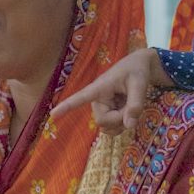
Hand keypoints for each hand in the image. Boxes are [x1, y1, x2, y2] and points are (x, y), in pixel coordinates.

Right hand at [52, 48, 169, 133]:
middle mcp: (98, 99)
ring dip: (122, 123)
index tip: (52, 115)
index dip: (67, 107)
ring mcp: (103, 107)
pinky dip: (123, 124)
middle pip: (102, 121)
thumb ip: (136, 104)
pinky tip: (129, 113)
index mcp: (100, 87)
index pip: (80, 97)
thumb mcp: (140, 84)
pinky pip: (112, 127)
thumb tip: (129, 125)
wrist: (141, 67)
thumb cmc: (137, 71)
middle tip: (133, 108)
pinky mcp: (109, 112)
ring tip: (131, 108)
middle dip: (119, 119)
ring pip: (107, 126)